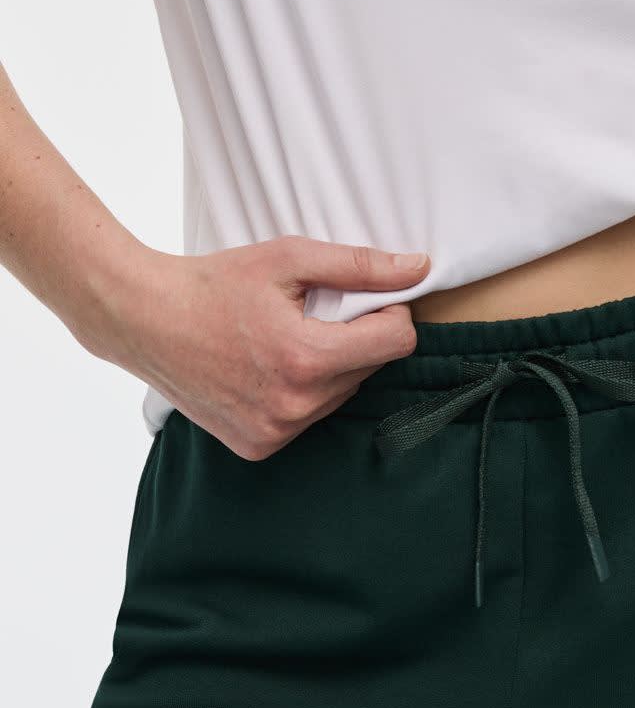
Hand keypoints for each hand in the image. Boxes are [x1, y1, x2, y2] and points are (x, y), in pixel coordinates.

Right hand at [82, 237, 430, 459]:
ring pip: (339, 397)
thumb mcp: (287, 260)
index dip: (390, 316)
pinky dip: (299, 395)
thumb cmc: (212, 284)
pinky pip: (307, 419)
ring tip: (281, 343)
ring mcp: (276, 433)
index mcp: (306, 359)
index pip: (396, 344)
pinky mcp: (260, 448)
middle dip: (353, 341)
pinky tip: (265, 372)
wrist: (143, 320)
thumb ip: (358, 266)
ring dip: (327, 370)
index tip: (366, 302)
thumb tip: (417, 269)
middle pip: (367, 371)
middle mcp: (295, 406)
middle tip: (308, 317)